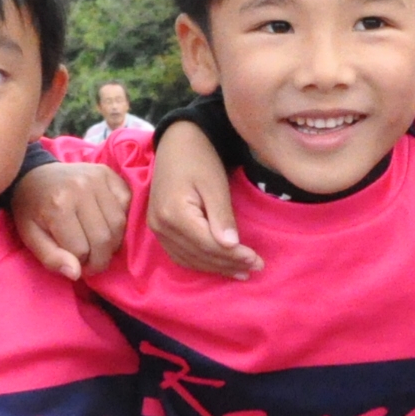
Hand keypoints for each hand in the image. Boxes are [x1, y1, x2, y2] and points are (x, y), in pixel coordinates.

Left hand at [10, 159, 130, 281]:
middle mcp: (80, 188)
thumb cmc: (31, 210)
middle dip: (100, 258)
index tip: (75, 264)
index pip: (81, 249)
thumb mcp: (31, 237)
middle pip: (104, 238)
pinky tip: (106, 223)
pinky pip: (126, 202)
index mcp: (58, 206)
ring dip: (113, 242)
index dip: (80, 263)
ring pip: (119, 223)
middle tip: (92, 261)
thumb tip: (76, 274)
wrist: (34, 175)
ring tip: (100, 245)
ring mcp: (96, 178)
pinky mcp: (107, 172)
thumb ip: (51, 258)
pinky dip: (121, 218)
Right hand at [148, 120, 258, 277]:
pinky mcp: (158, 229)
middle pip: (199, 255)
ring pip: (189, 259)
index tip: (257, 261)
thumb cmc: (199, 159)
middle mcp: (161, 226)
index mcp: (174, 214)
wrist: (176, 143)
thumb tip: (231, 246)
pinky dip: (200, 263)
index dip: (233, 256)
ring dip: (216, 268)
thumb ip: (222, 216)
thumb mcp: (215, 184)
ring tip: (242, 271)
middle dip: (229, 264)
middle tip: (256, 267)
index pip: (208, 245)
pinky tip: (218, 266)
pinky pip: (179, 255)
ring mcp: (157, 229)